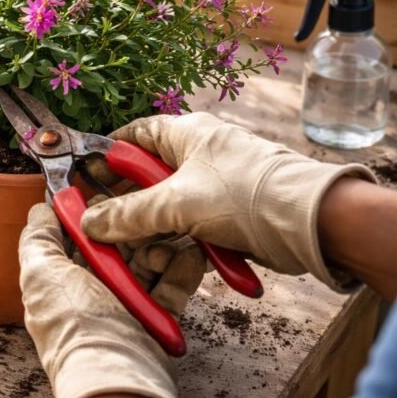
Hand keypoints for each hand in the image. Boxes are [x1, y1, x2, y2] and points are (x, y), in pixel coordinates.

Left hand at [19, 203, 201, 397]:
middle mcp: (90, 291)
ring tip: (171, 237)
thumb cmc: (75, 327)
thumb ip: (38, 239)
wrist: (118, 376)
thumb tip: (39, 210)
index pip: (77, 237)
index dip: (92, 213)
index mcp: (60, 279)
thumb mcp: (41, 273)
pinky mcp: (154, 318)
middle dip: (132, 227)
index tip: (109, 190)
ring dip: (159, 245)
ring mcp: (123, 305)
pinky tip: (191, 254)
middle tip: (147, 212)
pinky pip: (171, 285)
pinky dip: (181, 269)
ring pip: (145, 261)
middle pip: (115, 245)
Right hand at [81, 113, 375, 290]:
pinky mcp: (227, 218)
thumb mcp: (176, 204)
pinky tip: (169, 263)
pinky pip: (189, 230)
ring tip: (141, 254)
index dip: (105, 157)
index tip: (83, 179)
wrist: (313, 227)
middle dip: (125, 207)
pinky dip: (178, 247)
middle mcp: (198, 155)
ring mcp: (214, 187)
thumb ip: (127, 214)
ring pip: (166, 209)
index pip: (133, 136)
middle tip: (103, 227)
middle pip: (145, 179)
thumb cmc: (247, 196)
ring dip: (152, 234)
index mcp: (186, 134)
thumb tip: (89, 222)